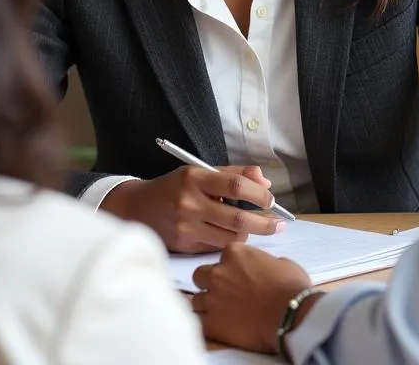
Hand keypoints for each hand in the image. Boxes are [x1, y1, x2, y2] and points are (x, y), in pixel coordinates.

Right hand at [99, 166, 283, 252]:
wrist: (138, 208)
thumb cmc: (175, 187)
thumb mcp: (199, 172)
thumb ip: (233, 174)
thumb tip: (264, 181)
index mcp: (195, 178)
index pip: (235, 186)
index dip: (259, 194)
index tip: (271, 199)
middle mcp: (190, 203)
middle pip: (238, 217)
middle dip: (264, 222)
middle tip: (279, 223)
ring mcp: (187, 227)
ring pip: (230, 237)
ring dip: (248, 233)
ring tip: (255, 226)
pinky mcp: (185, 245)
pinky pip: (217, 246)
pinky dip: (229, 241)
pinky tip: (232, 234)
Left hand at [191, 244, 313, 352]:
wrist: (291, 313)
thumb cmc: (291, 285)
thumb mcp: (281, 263)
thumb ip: (263, 262)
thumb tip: (263, 268)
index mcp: (235, 253)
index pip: (223, 255)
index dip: (231, 266)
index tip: (239, 275)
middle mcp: (219, 272)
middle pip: (201, 275)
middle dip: (210, 282)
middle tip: (226, 292)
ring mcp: (212, 298)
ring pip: (196, 300)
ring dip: (207, 304)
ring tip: (222, 312)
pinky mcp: (211, 323)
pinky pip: (198, 321)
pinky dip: (205, 323)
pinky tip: (216, 325)